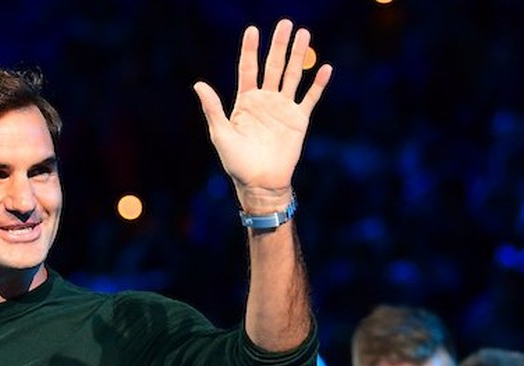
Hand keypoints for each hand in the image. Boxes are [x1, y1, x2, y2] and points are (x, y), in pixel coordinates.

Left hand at [193, 20, 332, 201]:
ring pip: (292, 75)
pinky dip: (318, 84)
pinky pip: (310, 98)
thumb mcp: (220, 134)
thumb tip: (198, 84)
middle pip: (273, 66)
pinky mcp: (299, 120)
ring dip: (298, 55)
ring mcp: (283, 108)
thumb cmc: (237, 162)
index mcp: (245, 101)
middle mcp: (265, 100)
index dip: (250, 50)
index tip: (253, 30)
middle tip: (285, 24)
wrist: (260, 183)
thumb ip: (212, 108)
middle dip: (279, 45)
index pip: (248, 69)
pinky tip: (325, 68)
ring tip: (304, 34)